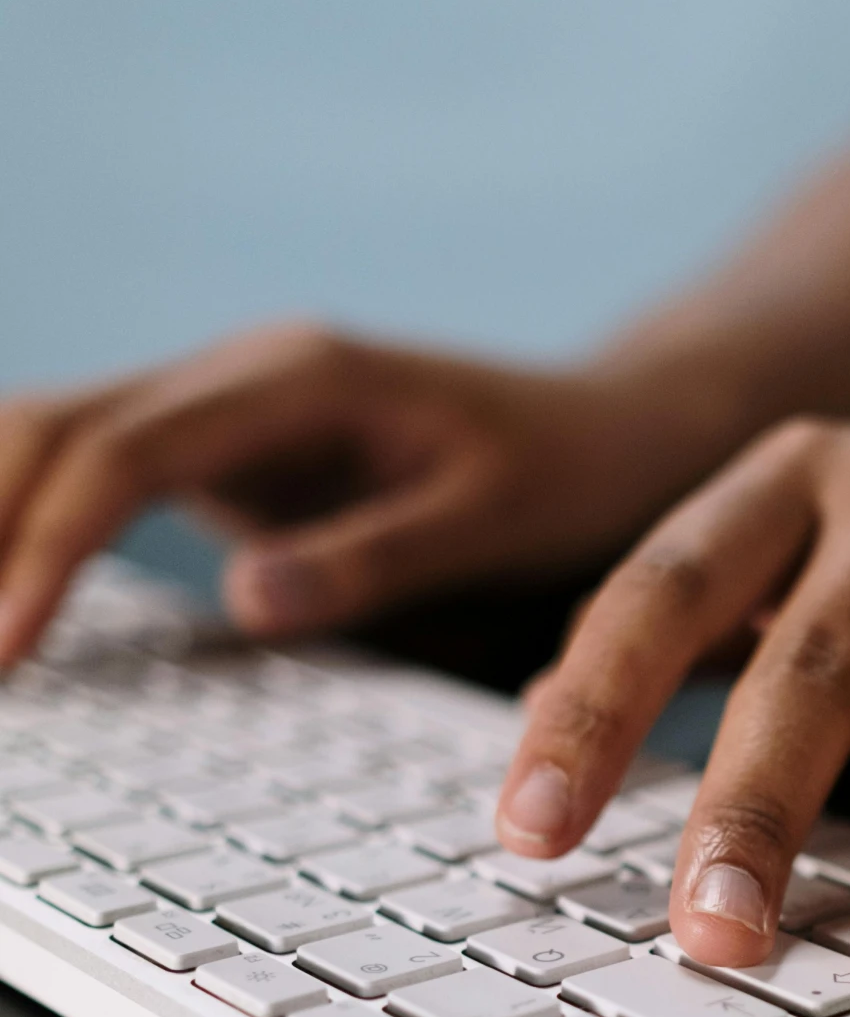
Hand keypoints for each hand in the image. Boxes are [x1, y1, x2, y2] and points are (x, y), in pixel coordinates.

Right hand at [0, 320, 728, 664]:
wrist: (621, 426)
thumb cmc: (571, 472)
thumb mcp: (492, 519)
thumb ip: (375, 557)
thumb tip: (244, 599)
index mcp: (300, 377)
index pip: (125, 454)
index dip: (49, 545)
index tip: (6, 642)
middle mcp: (244, 373)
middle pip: (55, 422)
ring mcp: (227, 406)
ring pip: (60, 435)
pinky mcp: (229, 451)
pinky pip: (98, 471)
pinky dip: (36, 523)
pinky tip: (9, 593)